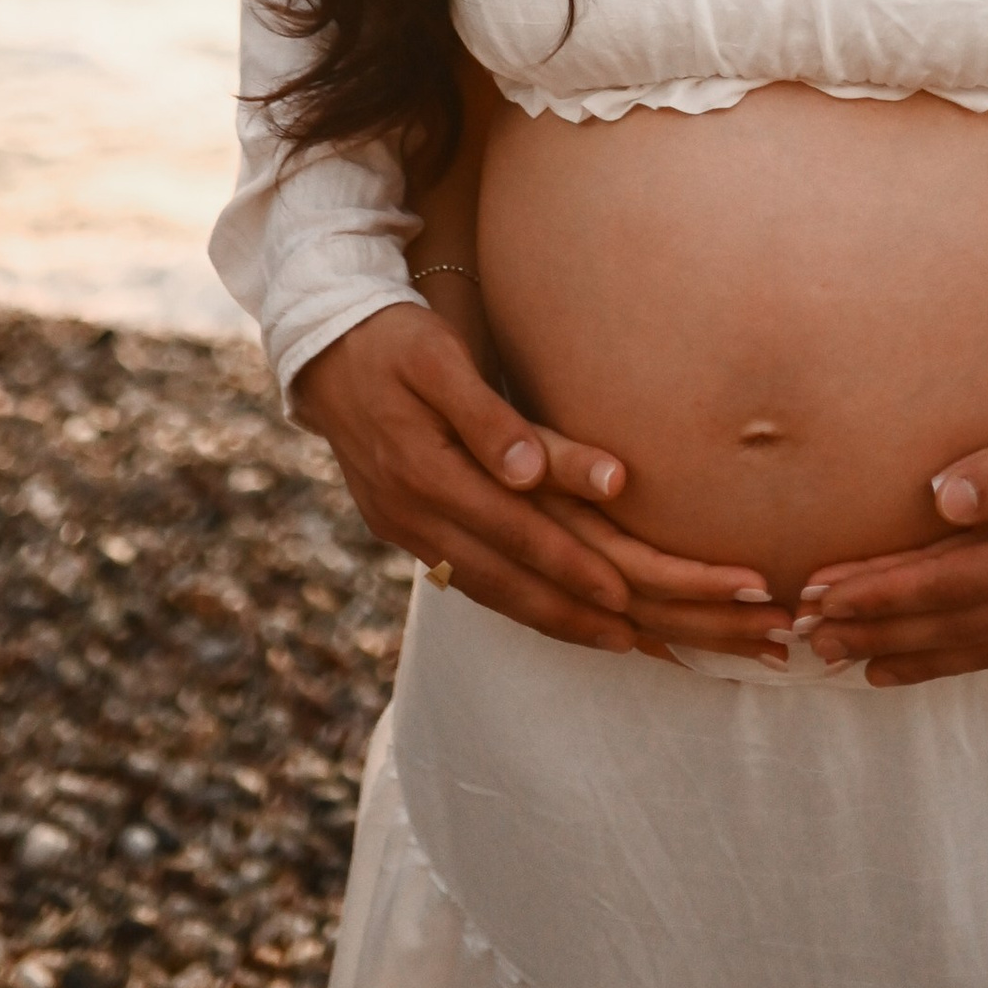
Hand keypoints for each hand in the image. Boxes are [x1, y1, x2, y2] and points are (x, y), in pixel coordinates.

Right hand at [293, 302, 771, 656]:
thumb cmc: (393, 340)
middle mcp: (420, 518)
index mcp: (429, 474)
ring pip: (498, 595)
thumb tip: (531, 474)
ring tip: (634, 647)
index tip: (633, 599)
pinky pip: (477, 584)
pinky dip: (527, 608)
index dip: (576, 568)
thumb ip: (486, 418)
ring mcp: (410, 533)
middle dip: (594, 615)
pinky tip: (564, 620)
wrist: (321, 346)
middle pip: (519, 583)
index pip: (519, 534)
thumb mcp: (435, 361)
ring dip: (566, 624)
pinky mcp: (409, 535)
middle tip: (667, 642)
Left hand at [791, 399, 987, 687]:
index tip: (821, 596)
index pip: (945, 582)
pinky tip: (932, 659)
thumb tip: (940, 498)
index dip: (880, 592)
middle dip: (878, 630)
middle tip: (809, 639)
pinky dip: (962, 658)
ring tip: (854, 664)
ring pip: (978, 646)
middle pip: (952, 624)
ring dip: (913, 654)